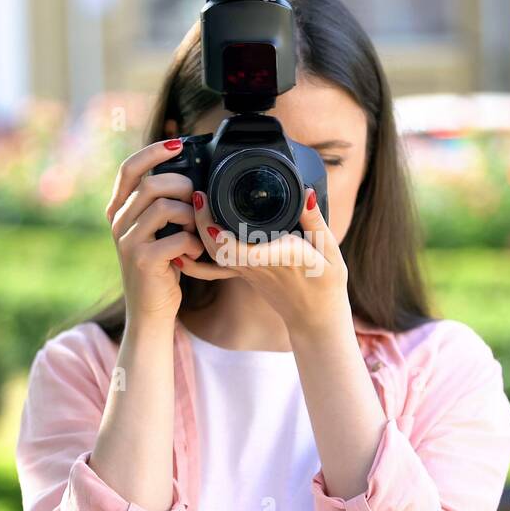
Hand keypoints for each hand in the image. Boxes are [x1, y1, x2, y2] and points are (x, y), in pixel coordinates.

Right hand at [104, 140, 234, 323]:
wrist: (150, 311)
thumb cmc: (162, 267)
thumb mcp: (158, 232)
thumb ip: (164, 205)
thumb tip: (193, 177)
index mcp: (120, 210)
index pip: (129, 169)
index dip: (153, 151)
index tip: (178, 143)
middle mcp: (118, 223)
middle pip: (151, 185)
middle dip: (183, 187)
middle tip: (198, 202)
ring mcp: (126, 242)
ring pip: (164, 208)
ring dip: (191, 216)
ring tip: (197, 231)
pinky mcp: (142, 260)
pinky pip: (176, 238)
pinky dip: (193, 243)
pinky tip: (195, 253)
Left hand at [192, 187, 350, 335]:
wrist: (314, 317)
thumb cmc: (326, 283)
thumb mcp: (330, 250)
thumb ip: (316, 221)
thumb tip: (307, 193)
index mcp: (282, 256)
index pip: (246, 250)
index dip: (223, 236)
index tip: (210, 214)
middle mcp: (259, 265)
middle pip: (221, 248)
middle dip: (203, 223)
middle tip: (197, 194)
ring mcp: (247, 271)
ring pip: (215, 255)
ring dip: (198, 233)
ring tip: (192, 205)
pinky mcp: (243, 273)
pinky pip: (214, 269)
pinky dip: (194, 262)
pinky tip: (179, 250)